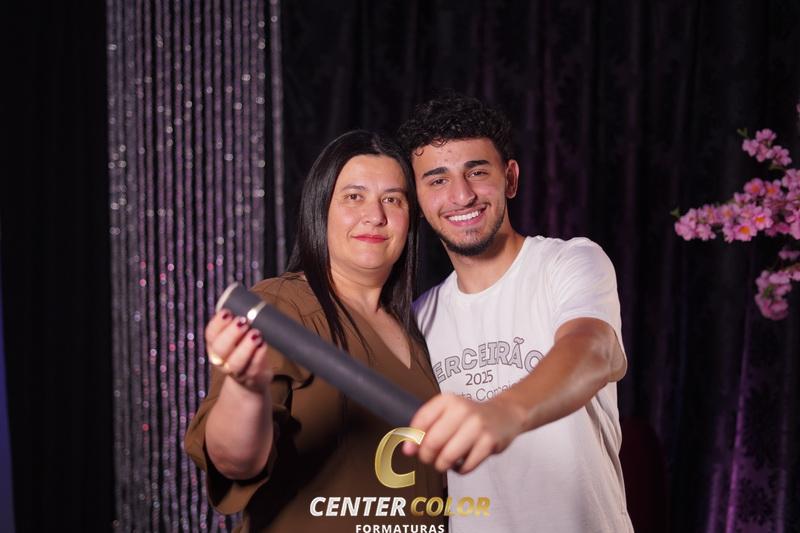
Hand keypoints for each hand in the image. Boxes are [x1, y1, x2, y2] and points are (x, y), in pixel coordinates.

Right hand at [205, 309, 272, 392]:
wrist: (251, 378)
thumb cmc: (244, 348)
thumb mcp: (236, 336)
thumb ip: (238, 322)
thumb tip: (250, 300)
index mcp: (215, 345)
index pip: (210, 334)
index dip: (218, 323)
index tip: (228, 312)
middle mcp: (221, 360)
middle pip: (220, 349)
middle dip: (231, 333)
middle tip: (243, 321)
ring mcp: (236, 371)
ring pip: (236, 362)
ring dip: (246, 346)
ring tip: (256, 333)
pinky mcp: (252, 377)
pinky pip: (254, 368)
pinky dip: (259, 355)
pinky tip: (264, 345)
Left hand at [402, 394, 526, 473]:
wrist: (504, 415)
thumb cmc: (470, 417)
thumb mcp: (447, 414)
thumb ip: (425, 429)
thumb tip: (407, 449)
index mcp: (447, 400)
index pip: (421, 422)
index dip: (413, 440)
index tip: (412, 448)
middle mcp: (462, 410)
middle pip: (432, 442)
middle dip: (426, 456)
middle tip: (430, 458)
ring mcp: (477, 426)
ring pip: (447, 457)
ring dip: (442, 465)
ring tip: (445, 462)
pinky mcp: (489, 443)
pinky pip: (465, 466)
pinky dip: (459, 470)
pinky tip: (461, 462)